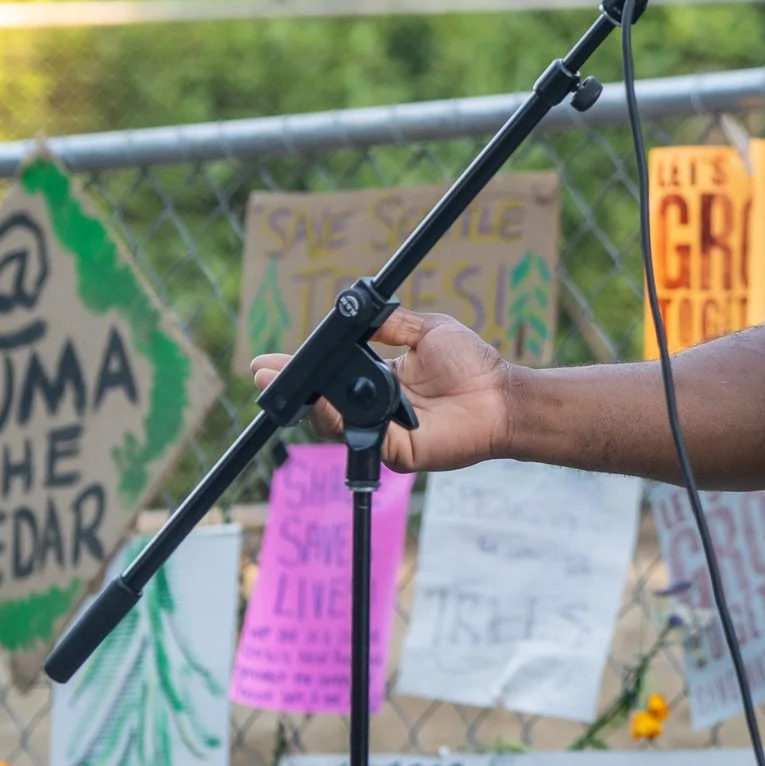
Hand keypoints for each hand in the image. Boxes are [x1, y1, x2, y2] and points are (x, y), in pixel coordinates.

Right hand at [249, 309, 514, 474]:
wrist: (501, 394)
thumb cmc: (472, 364)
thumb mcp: (428, 329)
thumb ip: (391, 323)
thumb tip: (356, 316)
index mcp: (379, 378)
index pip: (330, 375)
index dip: (299, 369)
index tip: (265, 361)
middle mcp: (374, 406)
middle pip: (321, 402)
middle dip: (289, 388)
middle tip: (264, 374)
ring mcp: (381, 430)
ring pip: (332, 421)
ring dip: (311, 401)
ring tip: (295, 382)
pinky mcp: (394, 449)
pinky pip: (359, 436)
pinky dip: (339, 420)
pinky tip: (326, 403)